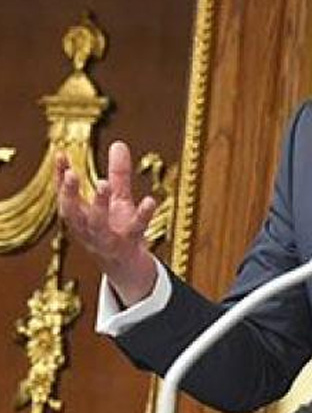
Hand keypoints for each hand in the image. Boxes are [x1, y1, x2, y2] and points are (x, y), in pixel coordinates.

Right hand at [56, 141, 157, 305]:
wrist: (128, 268)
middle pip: (72, 213)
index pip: (64, 195)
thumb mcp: (118, 200)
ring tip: (103, 184)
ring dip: (98, 205)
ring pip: (97, 224)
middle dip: (69, 194)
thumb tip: (119, 144)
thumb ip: (118, 174)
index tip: (60, 155)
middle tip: (71, 174)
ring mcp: (107, 240)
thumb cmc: (118, 230)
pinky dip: (142, 216)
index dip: (60, 176)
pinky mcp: (128, 246)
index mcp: (81, 217)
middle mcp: (88, 230)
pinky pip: (135, 230)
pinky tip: (150, 201)